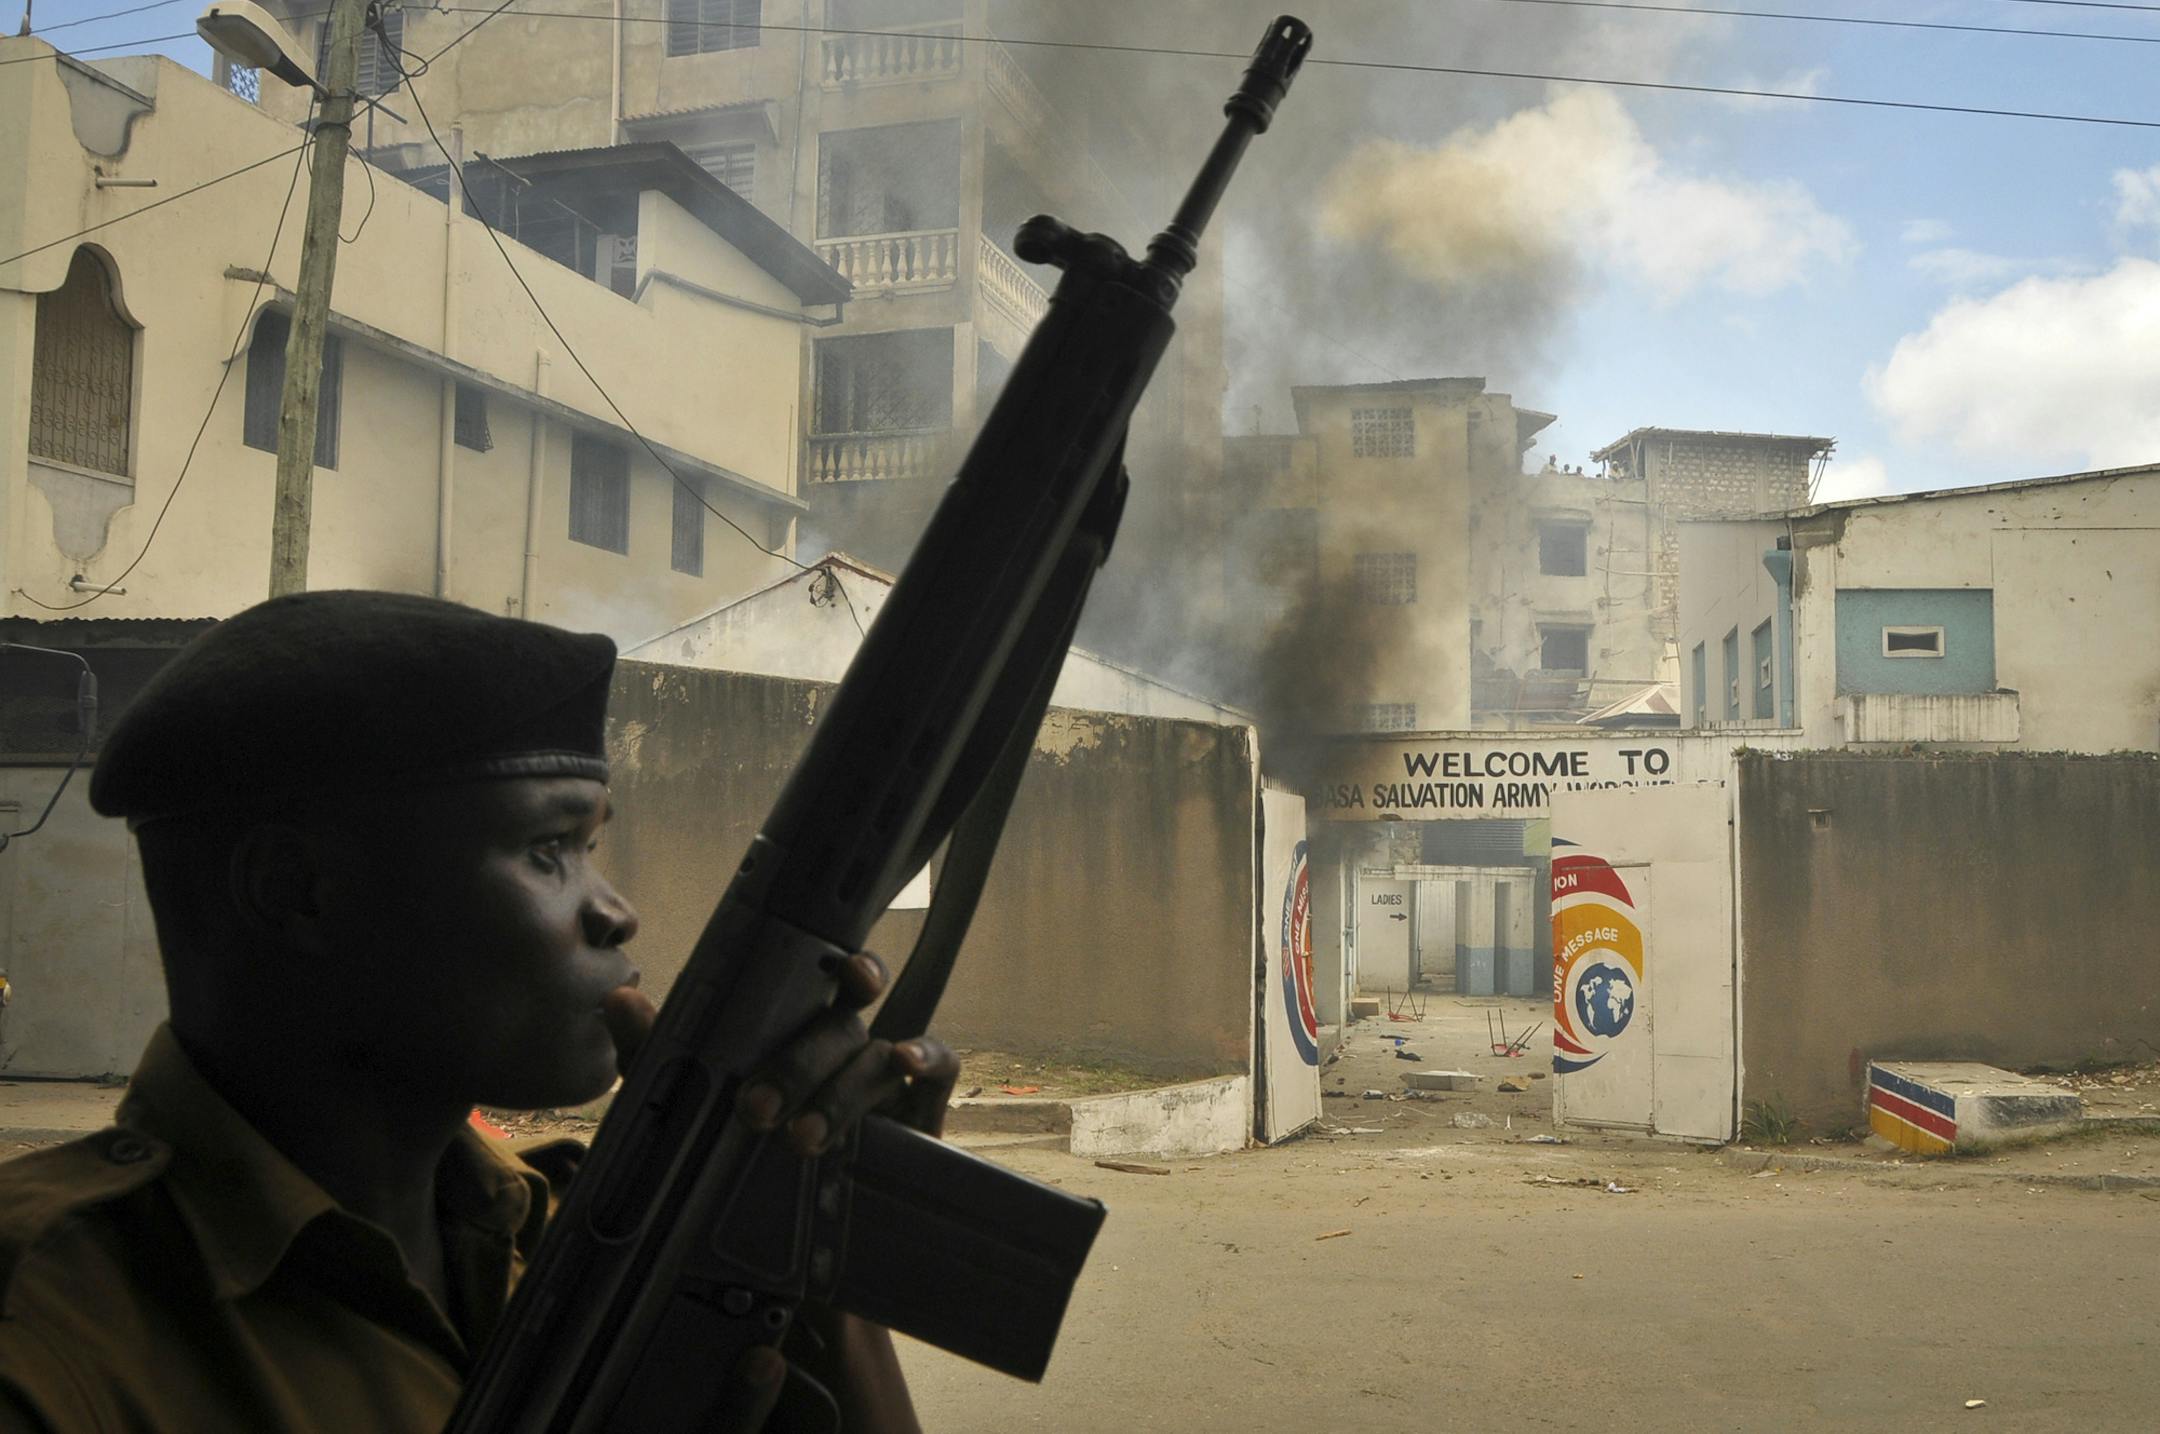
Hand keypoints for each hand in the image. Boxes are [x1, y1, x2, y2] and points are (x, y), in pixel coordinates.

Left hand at [596, 954, 959, 1156]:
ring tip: (802, 1140)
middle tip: (757, 1110)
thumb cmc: (750, 1161)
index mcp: (796, 1036)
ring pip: (876, 1055)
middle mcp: (845, 1048)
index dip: (830, 965)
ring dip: (840, 1091)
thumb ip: (655, 1056)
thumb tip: (620, 1000)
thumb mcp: (689, 1109)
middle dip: (797, 1065)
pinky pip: (939, 1067)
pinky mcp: (922, 1111)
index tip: (831, 966)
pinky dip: (926, 1057)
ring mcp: (885, 1079)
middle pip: (837, 1027)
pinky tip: (906, 1064)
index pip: (815, 985)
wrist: (795, 1260)